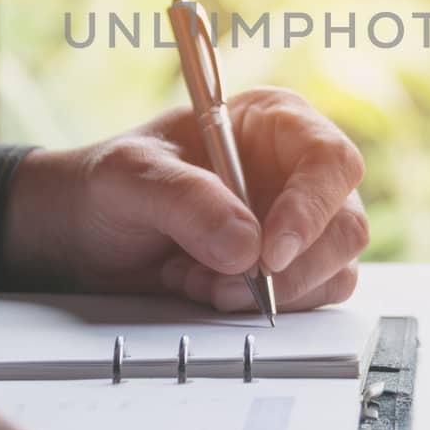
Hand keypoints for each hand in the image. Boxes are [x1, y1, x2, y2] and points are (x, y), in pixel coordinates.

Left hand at [3, 87, 367, 311]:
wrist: (84, 233)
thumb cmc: (108, 185)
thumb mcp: (129, 178)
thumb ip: (185, 201)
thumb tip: (245, 246)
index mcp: (273, 122)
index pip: (329, 160)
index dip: (311, 208)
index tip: (270, 252)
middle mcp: (296, 171)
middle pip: (345, 223)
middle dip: (290, 267)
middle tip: (227, 285)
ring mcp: (298, 223)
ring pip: (334, 268)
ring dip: (270, 292)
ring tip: (198, 280)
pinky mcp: (290, 268)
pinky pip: (311, 298)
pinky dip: (261, 307)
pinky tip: (206, 289)